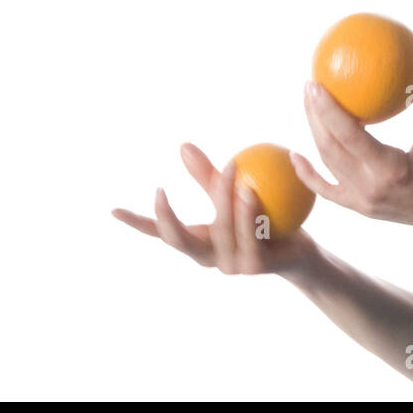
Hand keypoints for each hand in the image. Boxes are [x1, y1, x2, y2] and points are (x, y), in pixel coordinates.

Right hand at [112, 142, 317, 275]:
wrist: (300, 251)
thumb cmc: (265, 219)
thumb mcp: (234, 192)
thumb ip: (209, 177)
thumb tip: (183, 145)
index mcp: (199, 243)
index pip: (161, 234)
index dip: (137, 224)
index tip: (111, 210)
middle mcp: (210, 259)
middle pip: (180, 240)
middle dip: (167, 219)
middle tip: (158, 191)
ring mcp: (232, 266)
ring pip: (221, 231)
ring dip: (224, 199)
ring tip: (230, 170)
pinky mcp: (256, 266)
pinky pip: (250, 236)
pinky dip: (248, 212)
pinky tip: (250, 190)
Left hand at [292, 55, 412, 237]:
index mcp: (391, 169)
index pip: (348, 134)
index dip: (326, 109)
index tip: (314, 83)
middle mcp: (371, 187)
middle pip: (329, 148)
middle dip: (314, 115)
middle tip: (309, 86)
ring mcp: (363, 202)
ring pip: (327, 165)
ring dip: (313, 134)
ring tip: (308, 105)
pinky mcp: (360, 209)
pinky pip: (327, 191)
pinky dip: (308, 174)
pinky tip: (295, 154)